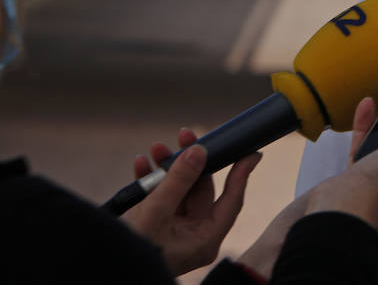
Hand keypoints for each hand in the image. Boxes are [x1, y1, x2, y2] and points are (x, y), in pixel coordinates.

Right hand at [122, 129, 260, 275]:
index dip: (241, 174)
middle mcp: (193, 234)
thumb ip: (178, 180)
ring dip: (166, 168)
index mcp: (205, 239)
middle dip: (189, 162)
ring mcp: (175, 230)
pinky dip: (150, 181)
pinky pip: (160, 198)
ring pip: (179, 190)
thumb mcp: (156, 212)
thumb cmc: (131, 249)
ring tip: (156, 149)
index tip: (252, 151)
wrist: (98, 267)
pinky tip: (142, 164)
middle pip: (201, 189)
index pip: (232, 201)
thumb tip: (199, 152)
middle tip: (184, 136)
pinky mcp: (156, 225)